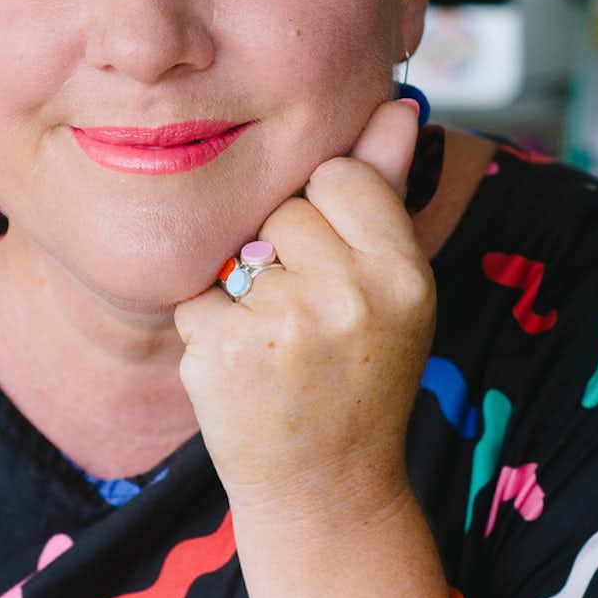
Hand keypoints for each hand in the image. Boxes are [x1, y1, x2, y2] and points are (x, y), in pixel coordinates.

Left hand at [173, 98, 433, 525]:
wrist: (329, 493)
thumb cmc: (360, 378)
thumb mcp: (392, 290)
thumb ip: (386, 191)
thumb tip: (396, 104)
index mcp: (403, 272)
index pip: (338, 175)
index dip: (325, 216)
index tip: (337, 271)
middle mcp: (351, 294)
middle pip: (282, 210)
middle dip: (282, 255)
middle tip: (311, 324)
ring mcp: (286, 324)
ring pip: (236, 252)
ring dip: (242, 293)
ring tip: (280, 349)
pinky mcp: (227, 351)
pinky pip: (195, 296)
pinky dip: (207, 331)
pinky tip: (244, 372)